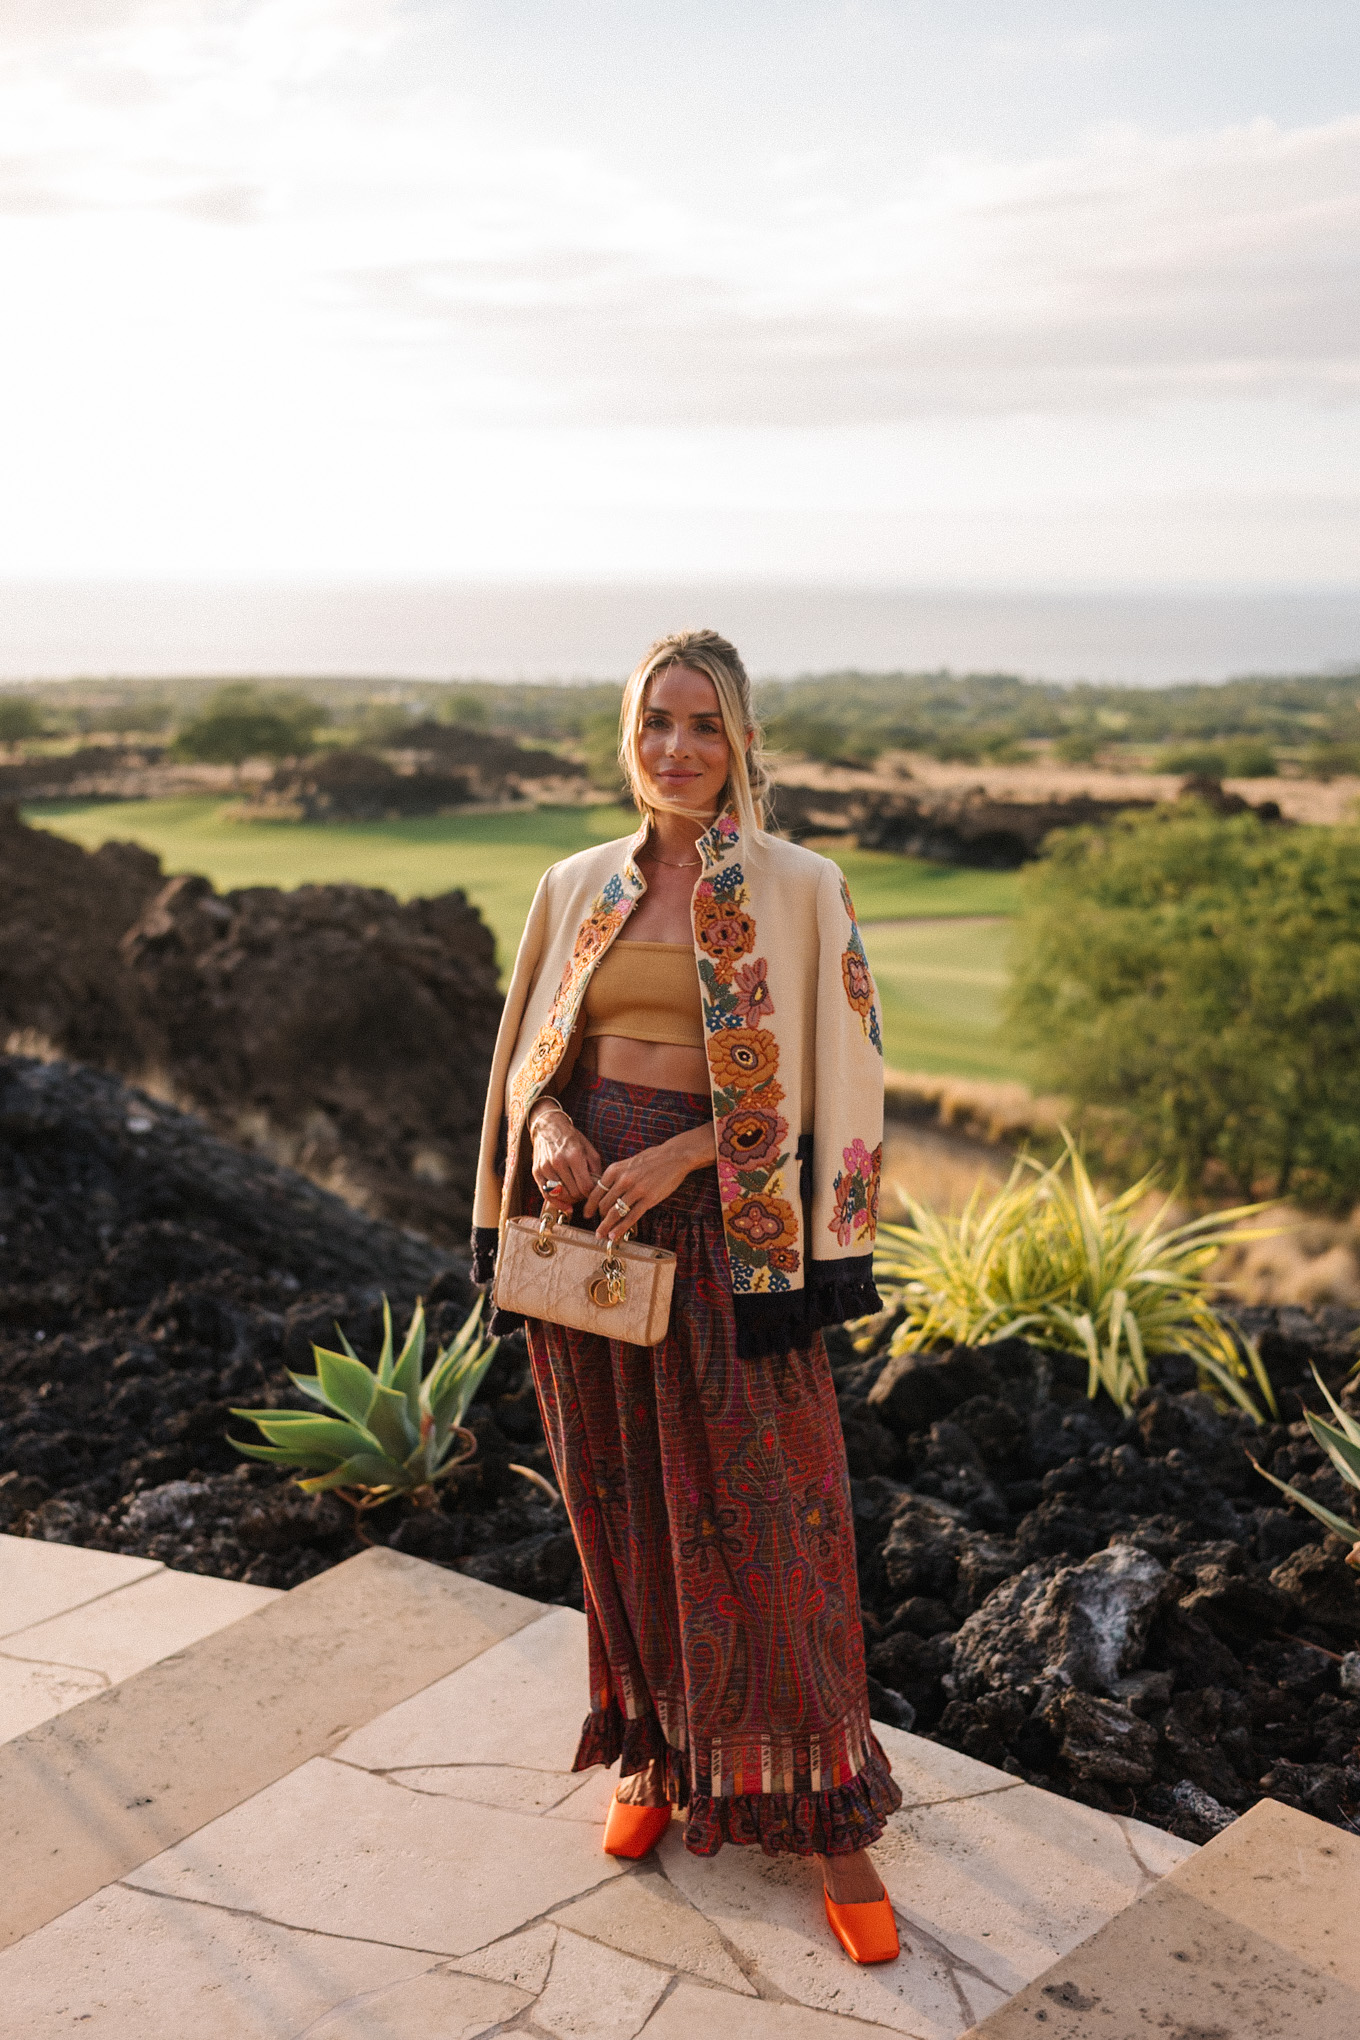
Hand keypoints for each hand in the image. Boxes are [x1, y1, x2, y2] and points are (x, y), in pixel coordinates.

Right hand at [529, 1100, 602, 1211]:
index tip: (593, 1191)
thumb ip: (595, 1168)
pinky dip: (557, 1203)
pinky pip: (547, 1195)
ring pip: (562, 1195)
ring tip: (575, 1193)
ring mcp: (546, 1168)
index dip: (592, 1193)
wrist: (548, 1126)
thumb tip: (599, 1187)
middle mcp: (558, 1162)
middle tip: (584, 1192)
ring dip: (571, 1199)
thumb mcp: (588, 1149)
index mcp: (574, 1156)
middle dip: (582, 1196)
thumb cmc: (571, 1138)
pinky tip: (566, 1206)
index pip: (586, 1186)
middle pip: (574, 1193)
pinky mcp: (536, 1172)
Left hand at [583, 1124, 715, 1241]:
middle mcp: (622, 1180)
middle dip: (599, 1218)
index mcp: (615, 1170)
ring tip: (602, 1235)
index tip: (587, 1214)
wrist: (674, 1156)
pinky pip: (631, 1217)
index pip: (596, 1191)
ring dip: (606, 1226)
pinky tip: (614, 1235)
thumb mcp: (628, 1163)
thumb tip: (605, 1193)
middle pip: (604, 1204)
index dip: (589, 1205)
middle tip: (598, 1228)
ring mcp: (636, 1190)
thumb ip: (616, 1176)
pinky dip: (621, 1228)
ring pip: (614, 1212)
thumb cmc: (652, 1159)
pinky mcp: (649, 1199)